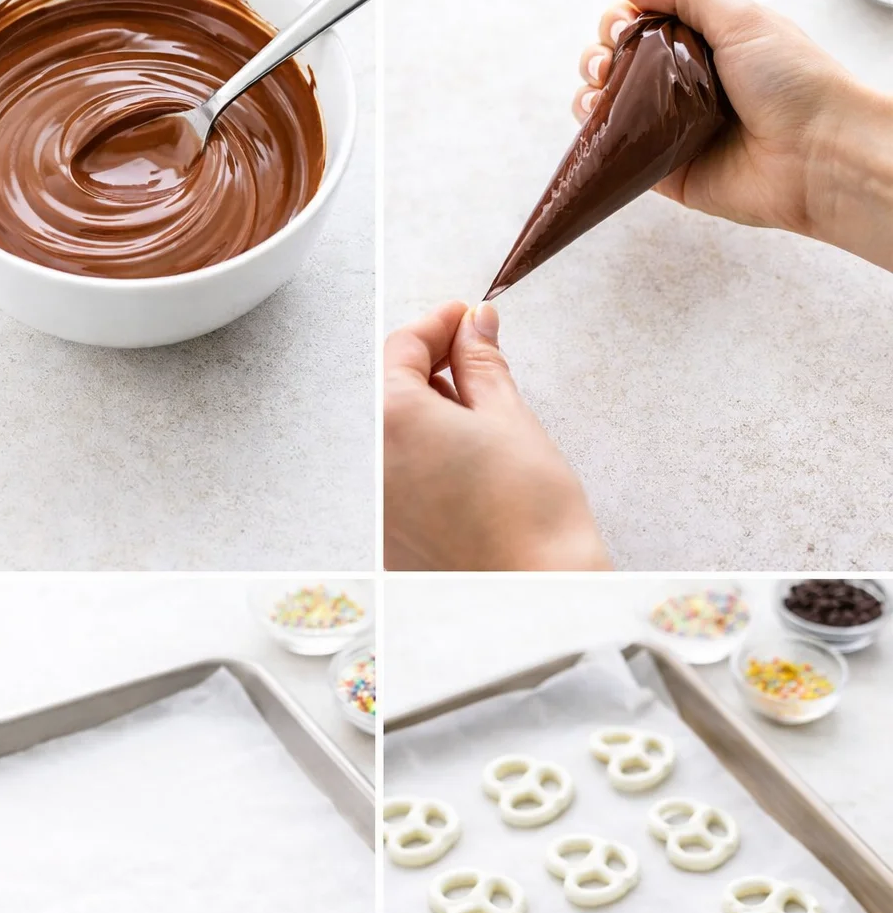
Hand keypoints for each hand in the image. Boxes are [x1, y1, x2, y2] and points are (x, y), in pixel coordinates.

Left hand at [384, 301, 610, 571]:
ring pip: (394, 436)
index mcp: (395, 418)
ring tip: (483, 423)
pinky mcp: (390, 538)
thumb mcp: (510, 418)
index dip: (438, 325)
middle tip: (480, 362)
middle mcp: (374, 461)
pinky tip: (468, 468)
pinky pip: (398, 480)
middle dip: (432, 369)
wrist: (537, 593)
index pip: (403, 347)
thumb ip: (483, 365)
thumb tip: (475, 326)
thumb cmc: (532, 514)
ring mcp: (378, 504)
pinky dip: (424, 459)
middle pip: (391, 390)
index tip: (466, 318)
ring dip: (429, 414)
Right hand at [574, 0, 892, 271]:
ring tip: (596, 85)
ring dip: (590, 88)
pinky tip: (590, 117)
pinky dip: (595, 135)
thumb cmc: (791, 80)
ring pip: (611, 106)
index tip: (621, 21)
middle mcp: (685, 85)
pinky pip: (618, 153)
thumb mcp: (741, 16)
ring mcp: (672, 129)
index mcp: (706, 44)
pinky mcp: (663, 171)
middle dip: (601, 51)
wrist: (816, 155)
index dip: (623, 17)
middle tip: (608, 58)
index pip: (645, 24)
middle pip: (622, 63)